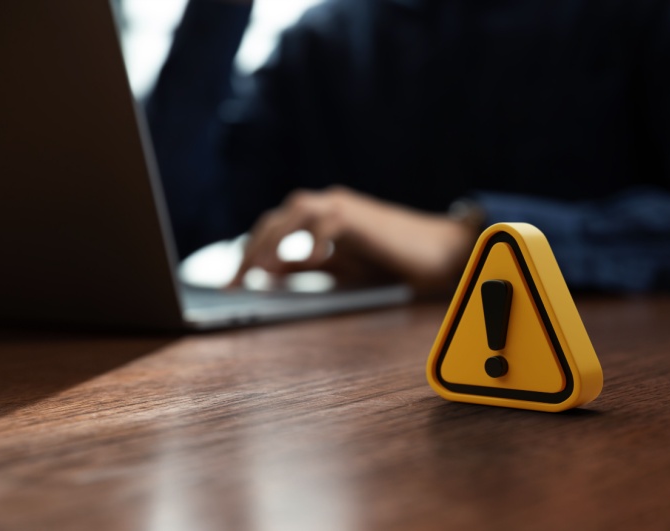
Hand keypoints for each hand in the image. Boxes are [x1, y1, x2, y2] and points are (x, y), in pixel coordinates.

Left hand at [229, 186, 479, 296]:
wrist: (437, 251)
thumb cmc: (391, 260)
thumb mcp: (340, 269)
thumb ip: (306, 269)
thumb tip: (268, 274)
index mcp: (319, 218)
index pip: (273, 229)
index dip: (249, 253)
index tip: (233, 282)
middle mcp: (327, 206)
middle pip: (276, 219)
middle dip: (251, 249)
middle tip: (234, 282)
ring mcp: (343, 207)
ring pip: (295, 212)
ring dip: (274, 239)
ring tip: (259, 267)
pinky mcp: (360, 216)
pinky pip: (330, 221)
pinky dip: (315, 239)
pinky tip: (308, 260)